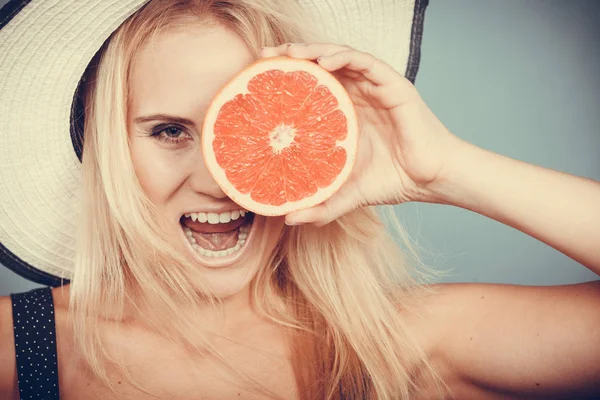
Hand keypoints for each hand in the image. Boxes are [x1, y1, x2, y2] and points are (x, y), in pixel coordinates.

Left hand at [260, 43, 455, 225]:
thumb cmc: (393, 180)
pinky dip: (343, 57)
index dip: (286, 77)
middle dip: (292, 56)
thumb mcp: (347, 194)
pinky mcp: (393, 85)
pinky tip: (322, 62)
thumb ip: (321, 205)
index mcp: (345, 113)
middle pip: (320, 64)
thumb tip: (288, 220)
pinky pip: (365, 62)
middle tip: (264, 57)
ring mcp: (374, 87)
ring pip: (340, 57)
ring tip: (289, 53)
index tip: (257, 78)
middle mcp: (357, 95)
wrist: (430, 179)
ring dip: (313, 50)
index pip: (311, 85)